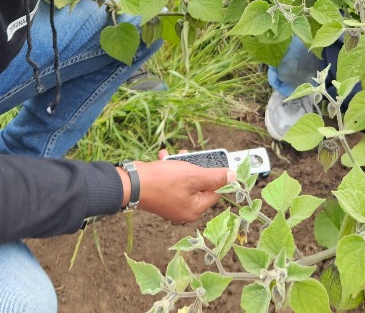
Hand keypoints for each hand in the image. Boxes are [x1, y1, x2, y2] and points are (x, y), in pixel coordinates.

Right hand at [119, 152, 234, 222]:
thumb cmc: (163, 181)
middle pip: (199, 185)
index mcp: (195, 209)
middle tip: (189, 155)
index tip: (211, 160)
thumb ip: (215, 177)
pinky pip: (171, 181)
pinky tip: (163, 157)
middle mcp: (184, 210)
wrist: (131, 183)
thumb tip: (234, 178)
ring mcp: (171, 204)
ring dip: (181, 164)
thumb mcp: (193, 175)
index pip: (215, 192)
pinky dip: (169, 168)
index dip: (215, 175)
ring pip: (184, 180)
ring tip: (175, 154)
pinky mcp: (161, 196)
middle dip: (195, 167)